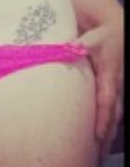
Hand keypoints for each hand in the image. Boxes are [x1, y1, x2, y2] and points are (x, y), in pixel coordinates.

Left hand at [73, 9, 122, 164]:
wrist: (116, 31)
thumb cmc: (103, 36)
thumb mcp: (93, 39)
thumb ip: (80, 45)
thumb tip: (68, 50)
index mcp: (110, 77)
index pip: (107, 103)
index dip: (103, 119)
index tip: (98, 135)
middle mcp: (115, 86)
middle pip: (113, 116)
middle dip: (106, 134)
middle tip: (97, 153)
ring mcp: (116, 89)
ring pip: (115, 116)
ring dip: (108, 132)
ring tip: (99, 151)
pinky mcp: (113, 89)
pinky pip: (113, 110)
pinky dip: (108, 124)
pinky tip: (102, 135)